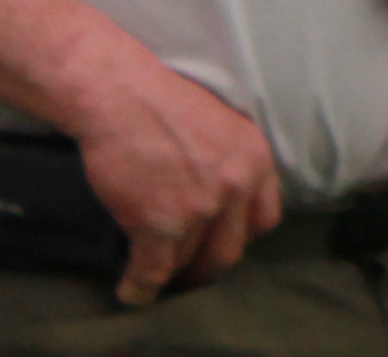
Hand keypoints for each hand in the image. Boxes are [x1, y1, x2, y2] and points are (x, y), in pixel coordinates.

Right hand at [66, 54, 282, 303]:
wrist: (121, 95)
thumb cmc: (164, 103)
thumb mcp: (223, 127)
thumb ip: (233, 165)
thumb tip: (226, 203)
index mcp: (256, 159)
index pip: (266, 219)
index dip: (241, 234)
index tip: (222, 238)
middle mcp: (236, 186)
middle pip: (229, 250)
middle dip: (207, 263)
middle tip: (189, 266)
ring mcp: (199, 208)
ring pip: (188, 260)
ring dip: (170, 270)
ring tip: (155, 272)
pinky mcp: (160, 223)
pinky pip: (153, 271)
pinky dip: (141, 287)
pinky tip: (132, 291)